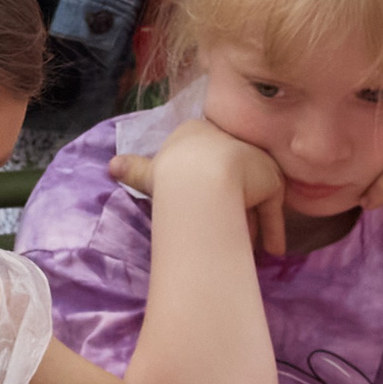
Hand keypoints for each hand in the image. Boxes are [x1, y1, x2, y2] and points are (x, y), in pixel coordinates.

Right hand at [110, 117, 288, 254]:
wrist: (197, 178)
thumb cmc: (170, 173)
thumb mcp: (149, 172)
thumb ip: (135, 168)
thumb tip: (110, 165)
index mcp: (197, 133)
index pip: (205, 159)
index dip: (201, 183)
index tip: (198, 204)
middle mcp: (229, 141)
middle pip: (230, 177)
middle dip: (229, 204)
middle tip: (222, 229)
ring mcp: (253, 160)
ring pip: (250, 194)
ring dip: (248, 222)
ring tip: (244, 245)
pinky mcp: (270, 180)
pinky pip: (270, 207)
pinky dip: (271, 229)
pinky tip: (272, 250)